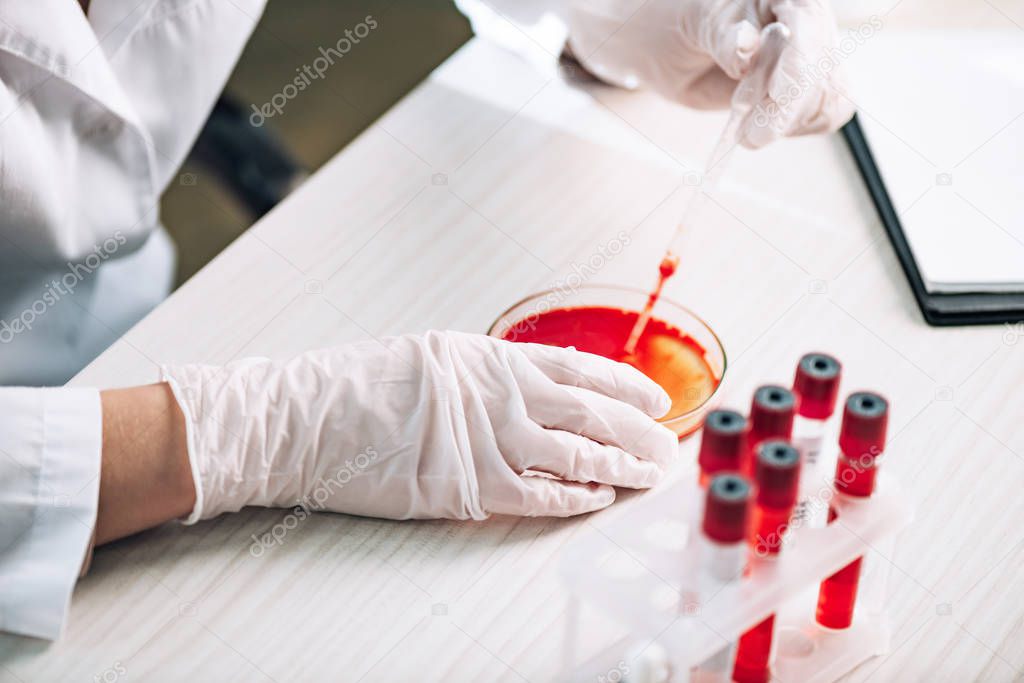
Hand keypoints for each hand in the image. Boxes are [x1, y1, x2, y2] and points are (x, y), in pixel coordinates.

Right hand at [163, 331, 676, 520]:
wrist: (307, 417)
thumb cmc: (357, 386)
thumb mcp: (429, 359)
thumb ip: (480, 376)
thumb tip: (519, 391)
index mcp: (490, 358)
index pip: (578, 368)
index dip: (623, 384)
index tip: (653, 397)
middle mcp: (502, 394)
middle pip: (591, 412)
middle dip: (637, 429)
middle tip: (668, 444)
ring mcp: (490, 440)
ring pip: (577, 454)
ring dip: (620, 465)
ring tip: (650, 474)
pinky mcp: (472, 486)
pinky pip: (541, 495)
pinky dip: (575, 498)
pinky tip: (599, 498)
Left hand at [566, 0, 853, 147]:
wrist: (670, 50)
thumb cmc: (681, 24)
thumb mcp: (694, 23)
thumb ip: (722, 35)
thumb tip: (745, 48)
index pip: (808, 22)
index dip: (799, 60)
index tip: (779, 93)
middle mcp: (804, 22)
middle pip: (822, 66)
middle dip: (786, 106)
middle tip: (750, 135)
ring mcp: (808, 57)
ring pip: (828, 94)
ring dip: (787, 121)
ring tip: (745, 128)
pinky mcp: (806, 88)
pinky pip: (826, 112)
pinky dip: (797, 126)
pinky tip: (762, 126)